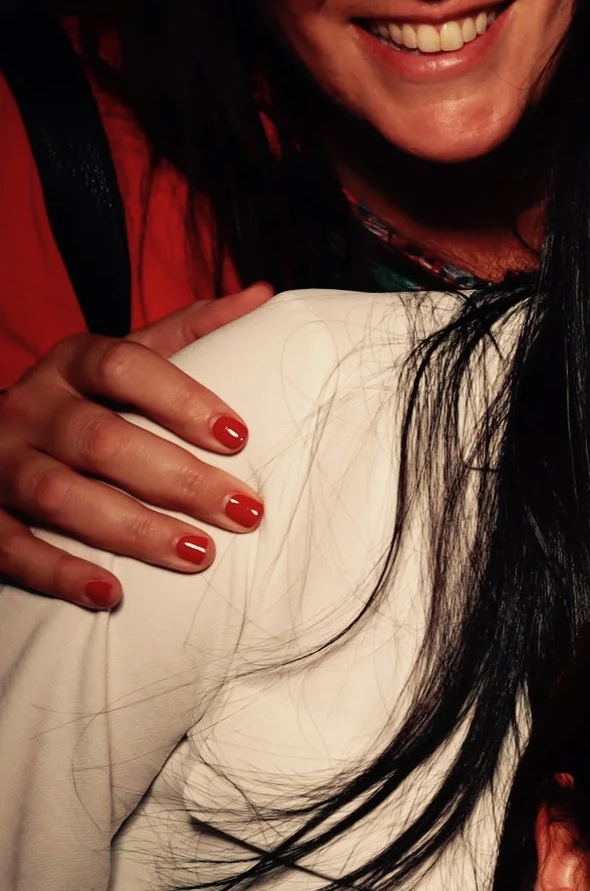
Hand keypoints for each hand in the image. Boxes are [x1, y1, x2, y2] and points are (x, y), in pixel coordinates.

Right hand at [0, 284, 274, 608]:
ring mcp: (0, 461)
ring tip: (198, 554)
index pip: (124, 366)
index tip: (239, 437)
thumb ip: (188, 333)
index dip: (181, 399)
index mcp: (71, 364)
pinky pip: (10, 545)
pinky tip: (108, 594)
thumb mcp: (123, 359)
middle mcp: (30, 407)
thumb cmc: (82, 401)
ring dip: (132, 529)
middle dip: (178, 479)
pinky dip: (59, 572)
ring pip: (59, 495)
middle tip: (244, 512)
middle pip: (101, 440)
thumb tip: (263, 296)